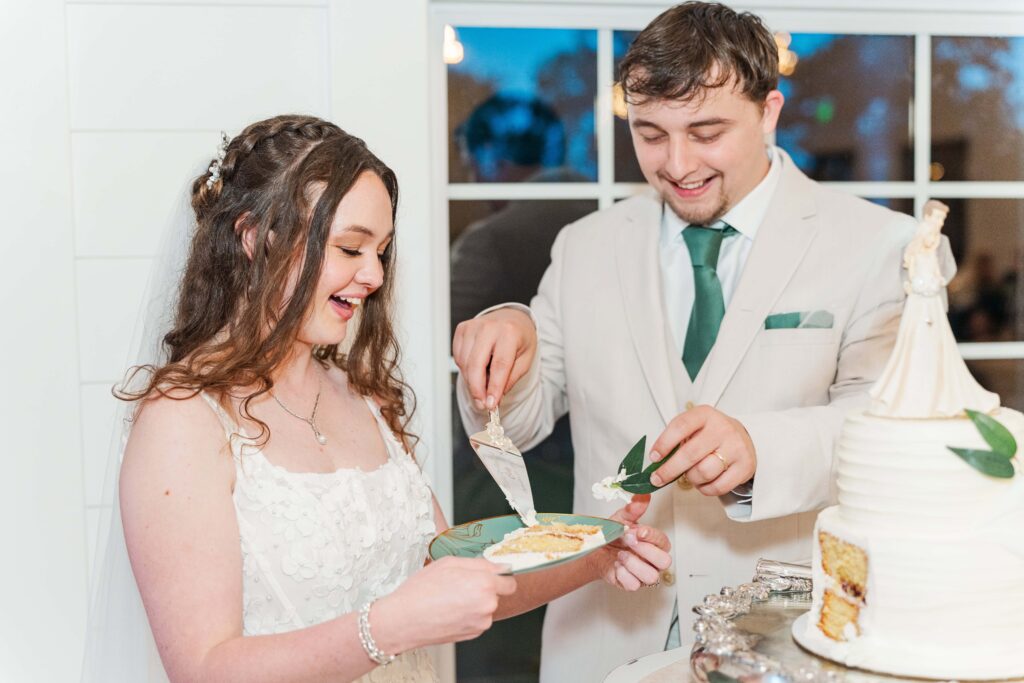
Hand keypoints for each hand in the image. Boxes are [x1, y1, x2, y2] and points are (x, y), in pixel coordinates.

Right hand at [374, 556, 515, 650]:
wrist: (404, 620)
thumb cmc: (421, 590)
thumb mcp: (449, 563)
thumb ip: (479, 563)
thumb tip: (498, 566)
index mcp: (484, 584)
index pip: (510, 580)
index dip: (500, 576)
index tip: (491, 575)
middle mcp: (487, 605)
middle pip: (498, 594)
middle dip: (485, 588)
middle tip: (461, 584)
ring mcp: (481, 622)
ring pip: (486, 607)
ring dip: (476, 602)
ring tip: (451, 598)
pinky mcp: (472, 634)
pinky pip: (477, 619)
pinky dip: (468, 615)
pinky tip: (450, 610)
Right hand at [452, 308, 536, 410]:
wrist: (511, 318)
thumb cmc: (519, 339)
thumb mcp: (525, 360)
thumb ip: (509, 380)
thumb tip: (494, 399)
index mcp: (509, 332)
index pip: (499, 365)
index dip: (493, 387)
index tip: (491, 404)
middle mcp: (489, 327)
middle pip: (476, 365)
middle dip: (477, 389)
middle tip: (482, 404)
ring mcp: (473, 326)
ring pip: (465, 363)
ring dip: (472, 380)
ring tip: (484, 383)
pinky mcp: (462, 329)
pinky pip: (458, 357)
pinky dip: (465, 369)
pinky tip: (477, 367)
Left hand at [591, 494, 671, 590]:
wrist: (595, 551)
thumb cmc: (613, 535)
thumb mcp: (622, 519)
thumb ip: (634, 508)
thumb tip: (643, 495)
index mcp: (654, 544)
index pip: (664, 542)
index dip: (652, 537)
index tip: (638, 531)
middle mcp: (653, 561)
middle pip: (664, 562)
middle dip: (645, 550)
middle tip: (628, 541)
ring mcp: (644, 574)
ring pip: (651, 576)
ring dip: (633, 563)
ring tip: (620, 555)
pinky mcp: (632, 584)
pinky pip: (634, 585)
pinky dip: (623, 574)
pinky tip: (616, 565)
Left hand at [648, 405, 755, 495]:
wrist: (743, 438)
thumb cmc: (711, 435)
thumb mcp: (694, 428)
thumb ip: (677, 441)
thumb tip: (656, 463)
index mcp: (705, 414)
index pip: (680, 426)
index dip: (664, 443)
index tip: (653, 457)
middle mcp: (722, 429)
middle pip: (690, 454)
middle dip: (669, 470)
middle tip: (657, 479)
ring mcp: (736, 447)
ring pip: (703, 472)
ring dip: (691, 479)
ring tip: (691, 475)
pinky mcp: (745, 466)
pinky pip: (718, 487)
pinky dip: (705, 489)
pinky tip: (704, 483)